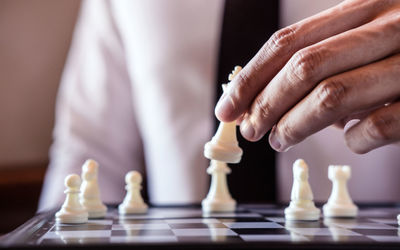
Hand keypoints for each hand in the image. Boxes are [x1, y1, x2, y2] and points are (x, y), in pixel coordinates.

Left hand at [215, 0, 399, 153]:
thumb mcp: (371, 33)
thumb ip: (329, 56)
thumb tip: (278, 100)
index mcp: (367, 4)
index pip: (288, 43)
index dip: (250, 78)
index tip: (227, 106)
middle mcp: (391, 23)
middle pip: (304, 68)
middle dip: (265, 104)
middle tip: (249, 131)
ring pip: (332, 96)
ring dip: (294, 125)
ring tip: (279, 141)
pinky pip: (379, 126)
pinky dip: (353, 141)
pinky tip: (348, 141)